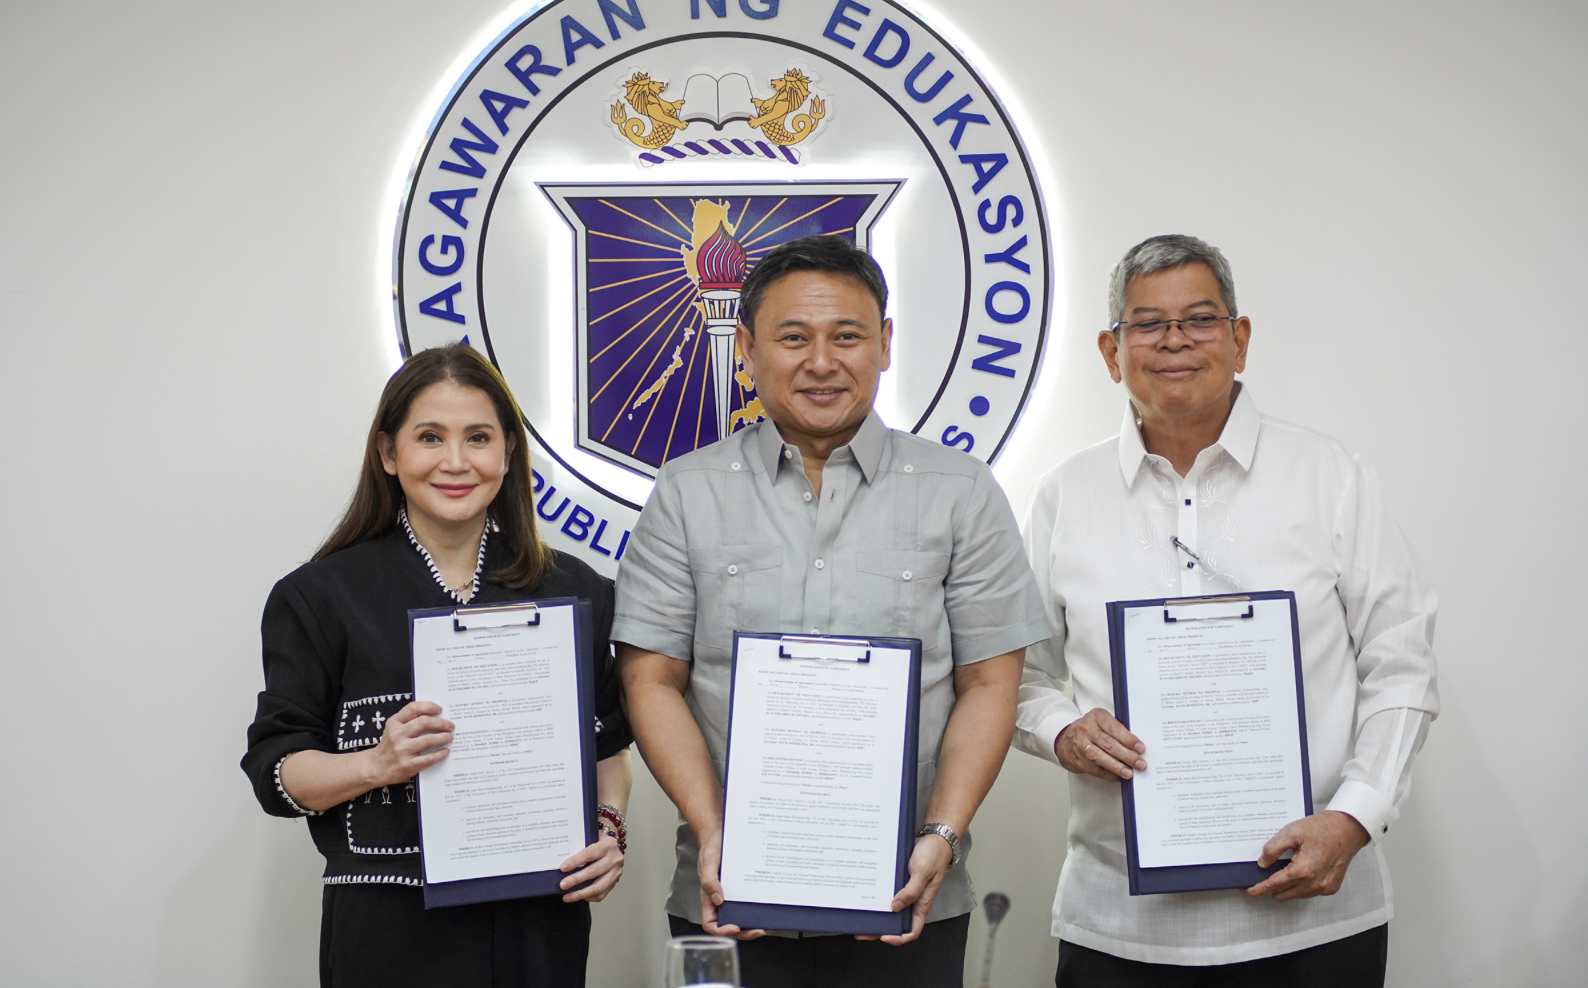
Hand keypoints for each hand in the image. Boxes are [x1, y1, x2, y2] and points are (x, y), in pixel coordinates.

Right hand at [365, 701, 453, 788]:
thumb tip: (436, 715)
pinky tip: (445, 751)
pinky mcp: (407, 765)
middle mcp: (397, 735)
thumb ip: (408, 721)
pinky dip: (440, 754)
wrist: (375, 767)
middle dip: (441, 723)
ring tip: (449, 737)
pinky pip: (429, 758)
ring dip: (443, 737)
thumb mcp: (393, 728)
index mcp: (394, 722)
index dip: (429, 706)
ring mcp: (402, 750)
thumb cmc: (389, 746)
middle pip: (424, 722)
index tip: (440, 709)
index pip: (413, 708)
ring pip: (429, 739)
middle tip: (451, 725)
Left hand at [559, 833, 623, 902]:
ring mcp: (616, 872)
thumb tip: (561, 861)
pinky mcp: (615, 882)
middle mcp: (615, 858)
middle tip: (562, 885)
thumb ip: (580, 846)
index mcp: (608, 844)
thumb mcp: (591, 838)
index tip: (563, 868)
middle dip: (576, 880)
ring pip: (599, 887)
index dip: (575, 862)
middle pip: (594, 871)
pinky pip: (601, 894)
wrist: (613, 846)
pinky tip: (577, 896)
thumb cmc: (598, 841)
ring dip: (581, 893)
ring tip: (567, 897)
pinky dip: (588, 897)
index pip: (590, 854)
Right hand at [696, 828, 764, 940]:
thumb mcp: (708, 861)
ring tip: (766, 924)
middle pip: (729, 926)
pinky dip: (756, 910)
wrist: (721, 833)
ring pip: (740, 918)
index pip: (711, 924)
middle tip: (758, 930)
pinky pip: (748, 903)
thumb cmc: (711, 847)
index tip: (735, 927)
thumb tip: (717, 899)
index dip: (721, 931)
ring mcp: (732, 896)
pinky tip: (766, 908)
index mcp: (708, 898)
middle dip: (744, 932)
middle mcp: (720, 900)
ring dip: (752, 924)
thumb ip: (709, 880)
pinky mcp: (742, 889)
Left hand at [855, 833, 953, 944]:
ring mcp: (907, 893)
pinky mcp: (901, 883)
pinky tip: (867, 896)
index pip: (912, 931)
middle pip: (897, 923)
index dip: (898, 938)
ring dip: (878, 915)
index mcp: (922, 904)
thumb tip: (895, 907)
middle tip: (862, 931)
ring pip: (891, 910)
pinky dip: (879, 898)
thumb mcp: (922, 873)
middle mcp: (914, 902)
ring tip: (861, 916)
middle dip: (880, 929)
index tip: (883, 937)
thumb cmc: (934, 856)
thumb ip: (911, 891)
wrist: (935, 838)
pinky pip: (889, 895)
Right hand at [1056, 708, 1145, 779]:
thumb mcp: (1101, 721)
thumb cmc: (1089, 729)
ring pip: (1100, 758)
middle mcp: (1087, 730)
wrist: (1064, 739)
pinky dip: (1109, 774)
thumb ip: (1117, 730)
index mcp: (1096, 717)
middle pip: (1108, 744)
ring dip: (1117, 767)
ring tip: (1129, 773)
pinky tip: (1119, 776)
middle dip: (1127, 755)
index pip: (1113, 728)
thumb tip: (1136, 747)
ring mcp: (1081, 746)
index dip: (1128, 739)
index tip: (1141, 748)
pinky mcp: (1079, 761)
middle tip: (1140, 763)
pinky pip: (1096, 769)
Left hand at [1247, 811, 1369, 900]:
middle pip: (1283, 894)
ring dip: (1286, 886)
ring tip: (1283, 869)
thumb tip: (1262, 863)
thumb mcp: (1291, 832)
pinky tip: (1299, 870)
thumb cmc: (1323, 828)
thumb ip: (1273, 849)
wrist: (1348, 829)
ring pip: (1295, 895)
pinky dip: (1300, 885)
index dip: (1259, 889)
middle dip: (1270, 887)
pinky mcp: (1331, 887)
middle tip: (1263, 876)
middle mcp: (1314, 884)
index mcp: (1303, 871)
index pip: (1274, 885)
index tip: (1248, 890)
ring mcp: (1324, 888)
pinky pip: (1309, 892)